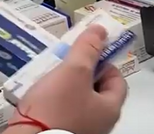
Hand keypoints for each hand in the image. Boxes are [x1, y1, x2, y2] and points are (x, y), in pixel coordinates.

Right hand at [12, 26, 127, 133]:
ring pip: (74, 102)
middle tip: (65, 64)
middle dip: (80, 74)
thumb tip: (101, 30)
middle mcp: (99, 124)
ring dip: (62, 88)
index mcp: (111, 109)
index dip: (104, 63)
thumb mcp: (74, 71)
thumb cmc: (57, 108)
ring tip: (48, 76)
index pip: (117, 80)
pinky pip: (58, 114)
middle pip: (95, 91)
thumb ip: (88, 49)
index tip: (87, 55)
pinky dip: (50, 104)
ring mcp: (79, 131)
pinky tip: (37, 96)